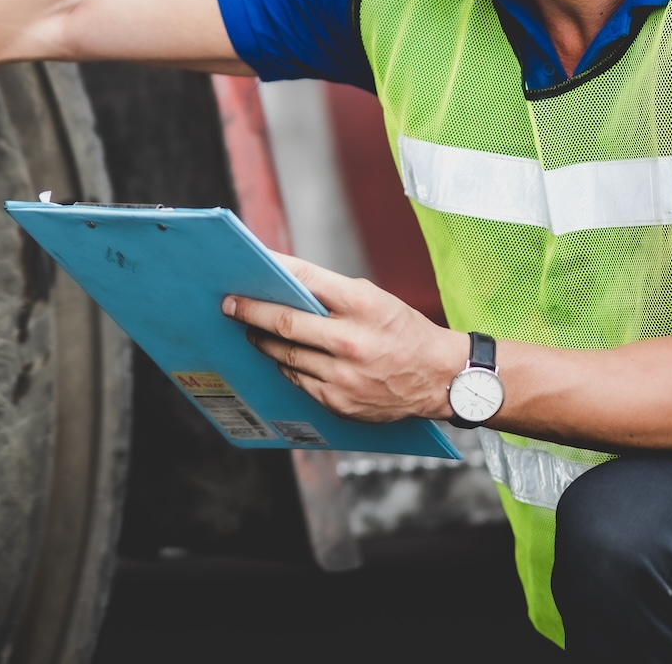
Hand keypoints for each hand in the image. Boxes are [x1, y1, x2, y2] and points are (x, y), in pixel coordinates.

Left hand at [222, 253, 468, 423]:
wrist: (440, 377)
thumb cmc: (404, 331)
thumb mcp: (374, 300)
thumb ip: (332, 294)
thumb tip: (284, 283)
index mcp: (363, 305)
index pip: (305, 278)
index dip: (271, 271)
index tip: (246, 269)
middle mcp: (352, 340)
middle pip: (285, 323)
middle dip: (251, 312)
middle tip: (231, 305)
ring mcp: (344, 375)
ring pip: (286, 355)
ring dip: (264, 341)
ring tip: (253, 330)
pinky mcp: (340, 402)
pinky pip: (299, 380)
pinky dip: (287, 366)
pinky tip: (282, 356)